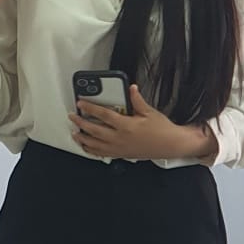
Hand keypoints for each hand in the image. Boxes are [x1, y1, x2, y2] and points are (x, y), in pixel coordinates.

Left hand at [70, 84, 216, 161]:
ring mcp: (119, 148)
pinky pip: (102, 154)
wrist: (170, 145)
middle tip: (73, 117)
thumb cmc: (161, 130)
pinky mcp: (121, 154)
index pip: (103, 115)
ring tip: (75, 133)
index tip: (81, 103)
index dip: (90, 108)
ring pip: (96, 145)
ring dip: (83, 139)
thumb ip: (137, 100)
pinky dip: (92, 151)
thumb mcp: (149, 112)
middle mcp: (120, 138)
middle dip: (81, 123)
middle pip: (95, 130)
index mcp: (126, 126)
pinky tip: (86, 147)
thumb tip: (131, 88)